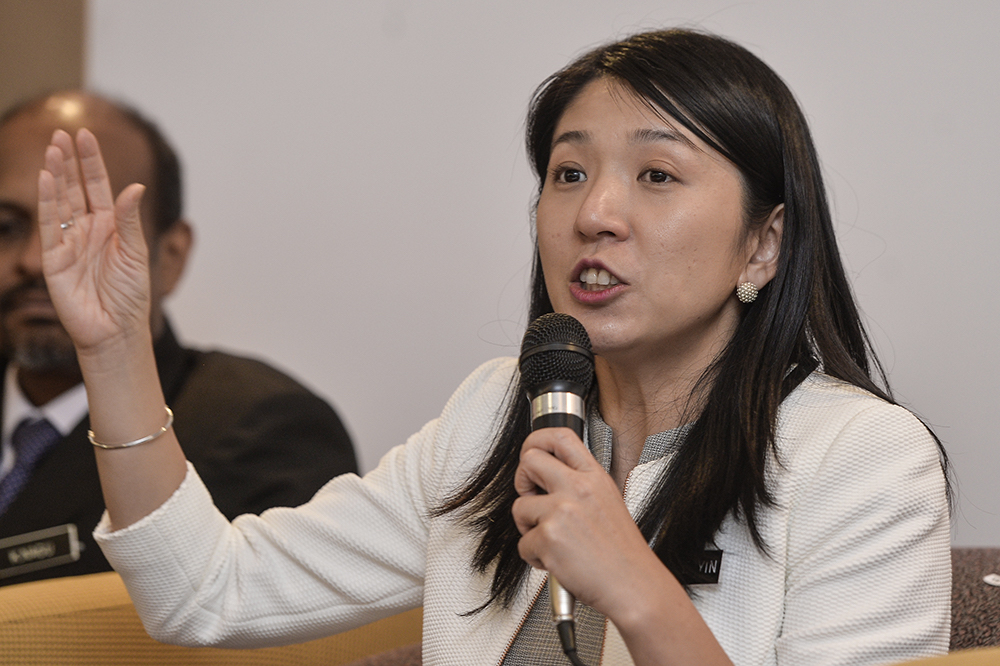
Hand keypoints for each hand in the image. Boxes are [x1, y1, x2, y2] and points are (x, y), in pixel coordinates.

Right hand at [38, 129, 151, 355]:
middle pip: (75, 189)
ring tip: (53, 149)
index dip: (92, 162)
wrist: (116, 330)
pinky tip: (44, 178)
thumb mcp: (136, 254)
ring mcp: (69, 242)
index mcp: (111, 226)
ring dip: (56, 175)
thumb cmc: (130, 296)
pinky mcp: (53, 259)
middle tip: (62, 134)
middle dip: (69, 162)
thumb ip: (130, 221)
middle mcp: (88, 230)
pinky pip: (49, 226)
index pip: (98, 186)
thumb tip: (134, 187)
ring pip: (59, 202)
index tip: (85, 135)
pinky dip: (46, 202)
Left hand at [512, 428, 664, 616]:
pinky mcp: (548, 537)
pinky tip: (556, 561)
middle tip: (532, 497)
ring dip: (527, 527)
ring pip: (519, 506)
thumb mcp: (609, 503)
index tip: (531, 451)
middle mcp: (578, 489)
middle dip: (522, 479)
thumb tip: (547, 481)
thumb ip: (580, 487)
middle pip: (529, 459)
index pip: (561, 437)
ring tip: (552, 541)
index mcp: (595, 478)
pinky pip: (522, 543)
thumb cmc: (623, 555)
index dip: (537, 439)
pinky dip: (534, 557)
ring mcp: (562, 511)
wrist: (634, 587)